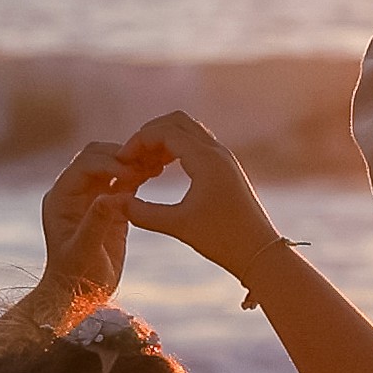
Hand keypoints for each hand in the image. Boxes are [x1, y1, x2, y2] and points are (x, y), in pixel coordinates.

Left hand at [26, 135, 157, 327]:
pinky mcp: (111, 207)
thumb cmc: (76, 278)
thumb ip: (96, 222)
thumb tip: (113, 195)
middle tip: (148, 164)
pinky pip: (125, 182)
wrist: (79, 297)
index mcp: (62, 198)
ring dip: (132, 162)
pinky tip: (157, 174)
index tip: (132, 172)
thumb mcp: (84, 251)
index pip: (84, 166)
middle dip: (122, 156)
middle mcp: (75, 193)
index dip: (109, 162)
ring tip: (157, 166)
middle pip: (97, 157)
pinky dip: (140, 175)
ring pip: (113, 165)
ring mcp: (93, 198)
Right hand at [119, 111, 291, 281]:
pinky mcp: (225, 169)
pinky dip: (175, 149)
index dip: (138, 141)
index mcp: (206, 159)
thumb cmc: (222, 240)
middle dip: (149, 134)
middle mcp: (217, 152)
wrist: (261, 252)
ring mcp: (224, 158)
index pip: (164, 131)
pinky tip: (161, 172)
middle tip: (130, 159)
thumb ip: (142, 213)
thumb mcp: (178, 226)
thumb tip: (112, 201)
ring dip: (162, 140)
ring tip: (143, 166)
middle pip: (176, 121)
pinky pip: (196, 144)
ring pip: (187, 131)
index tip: (121, 162)